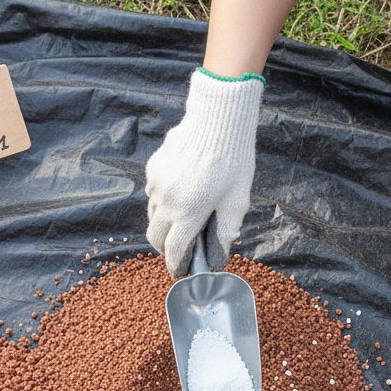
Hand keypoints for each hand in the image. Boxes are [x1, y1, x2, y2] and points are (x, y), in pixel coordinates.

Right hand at [145, 69, 263, 276]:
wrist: (218, 119)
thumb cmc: (233, 160)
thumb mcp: (237, 200)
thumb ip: (226, 231)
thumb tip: (219, 256)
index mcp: (188, 213)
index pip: (173, 250)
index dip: (175, 265)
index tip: (179, 271)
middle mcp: (167, 201)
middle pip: (155, 237)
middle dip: (165, 247)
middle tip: (179, 247)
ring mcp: (157, 184)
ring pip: (152, 214)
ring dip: (164, 222)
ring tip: (182, 218)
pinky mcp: (153, 168)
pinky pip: (153, 192)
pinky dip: (162, 199)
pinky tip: (180, 191)